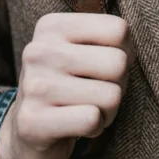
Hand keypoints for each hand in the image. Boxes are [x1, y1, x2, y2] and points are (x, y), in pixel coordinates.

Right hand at [0, 13, 133, 158]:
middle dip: (118, 84)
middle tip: (96, 93)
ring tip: (86, 109)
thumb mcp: (81, 51)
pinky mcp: (33, 121)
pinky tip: (77, 126)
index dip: (125, 53)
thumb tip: (131, 51)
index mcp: (52, 27)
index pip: (118, 29)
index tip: (104, 66)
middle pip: (118, 62)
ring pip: (111, 95)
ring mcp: (34, 86)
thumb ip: (108, 40)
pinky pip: (92, 119)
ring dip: (108, 110)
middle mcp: (38, 51)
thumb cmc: (68, 86)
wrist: (27, 132)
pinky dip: (95, 128)